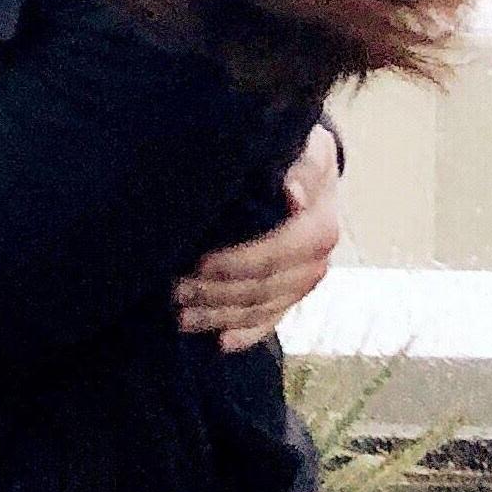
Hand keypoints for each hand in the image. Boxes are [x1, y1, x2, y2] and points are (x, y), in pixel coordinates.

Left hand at [177, 123, 341, 352]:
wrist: (308, 169)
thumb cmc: (296, 154)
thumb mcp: (305, 147)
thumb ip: (301, 165)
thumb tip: (293, 195)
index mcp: (319, 227)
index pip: (272, 255)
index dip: (231, 263)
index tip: (194, 263)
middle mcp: (317, 262)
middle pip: (261, 288)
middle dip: (215, 293)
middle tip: (172, 291)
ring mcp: (305, 283)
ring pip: (260, 310)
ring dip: (219, 317)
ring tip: (180, 316)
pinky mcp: (292, 295)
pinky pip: (270, 322)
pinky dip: (245, 334)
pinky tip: (219, 343)